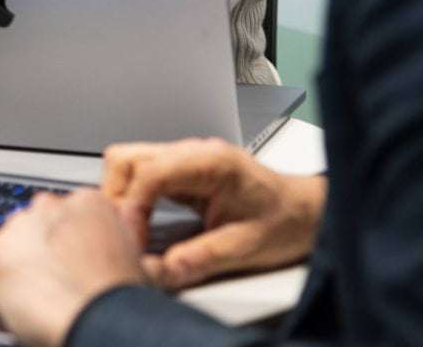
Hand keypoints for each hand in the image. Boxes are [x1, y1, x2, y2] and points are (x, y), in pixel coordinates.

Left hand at [0, 189, 144, 346]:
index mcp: (87, 202)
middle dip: (47, 247)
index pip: (73, 214)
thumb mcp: (144, 264)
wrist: (92, 317)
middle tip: (62, 278)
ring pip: (15, 243)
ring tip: (44, 293)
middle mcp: (47, 207)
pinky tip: (23, 302)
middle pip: (41, 223)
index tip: (78, 259)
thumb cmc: (119, 297)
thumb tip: (139, 258)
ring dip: (25, 264)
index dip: (76, 240)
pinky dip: (3, 285)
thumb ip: (127, 247)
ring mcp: (16, 229)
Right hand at [103, 138, 326, 289]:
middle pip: (126, 158)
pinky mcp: (181, 168)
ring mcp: (185, 157)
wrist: (306, 211)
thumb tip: (166, 269)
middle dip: (116, 197)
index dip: (131, 206)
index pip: (149, 173)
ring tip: (133, 229)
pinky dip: (133, 195)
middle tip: (126, 233)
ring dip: (121, 195)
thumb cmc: (286, 221)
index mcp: (211, 163)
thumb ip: (204, 257)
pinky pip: (141, 172)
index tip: (133, 238)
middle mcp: (193, 152)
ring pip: (127, 161)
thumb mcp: (247, 247)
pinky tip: (143, 220)